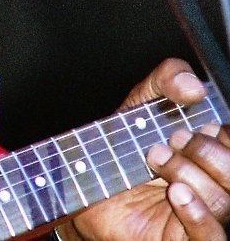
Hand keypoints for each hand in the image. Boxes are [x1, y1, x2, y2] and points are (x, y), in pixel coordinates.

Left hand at [67, 59, 229, 240]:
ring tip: (156, 159)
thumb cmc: (123, 144)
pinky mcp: (186, 240)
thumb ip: (168, 79)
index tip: (198, 124)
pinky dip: (198, 215)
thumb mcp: (144, 100)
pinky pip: (211, 237)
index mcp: (217, 156)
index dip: (222, 134)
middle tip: (170, 140)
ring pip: (224, 202)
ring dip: (188, 174)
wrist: (87, 178)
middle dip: (205, 151)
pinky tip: (177, 192)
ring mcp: (206, 217)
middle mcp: (217, 186)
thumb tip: (194, 87)